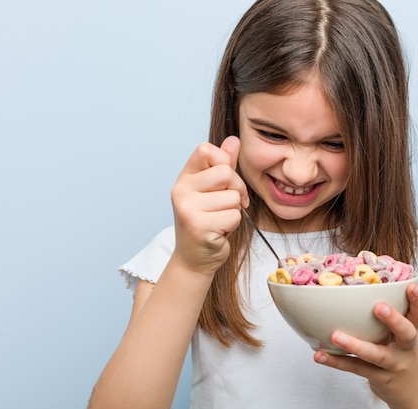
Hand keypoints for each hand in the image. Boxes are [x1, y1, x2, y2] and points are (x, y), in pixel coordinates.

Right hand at [171, 136, 248, 276]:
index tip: (225, 180)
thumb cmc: (206, 222)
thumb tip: (234, 140)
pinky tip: (219, 231)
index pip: (205, 149)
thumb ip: (223, 165)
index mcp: (184, 178)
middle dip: (236, 189)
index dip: (224, 161)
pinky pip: (234, 215)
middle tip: (228, 204)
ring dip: (234, 210)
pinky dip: (233, 225)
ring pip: (233, 197)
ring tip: (219, 220)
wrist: (194, 258)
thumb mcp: (213, 190)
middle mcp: (181, 190)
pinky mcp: (199, 226)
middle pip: (226, 173)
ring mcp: (188, 208)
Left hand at [313, 283, 417, 408]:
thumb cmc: (403, 355)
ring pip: (376, 354)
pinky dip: (337, 362)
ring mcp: (394, 364)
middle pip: (405, 333)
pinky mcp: (380, 378)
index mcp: (411, 332)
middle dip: (393, 319)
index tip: (411, 285)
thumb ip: (391, 316)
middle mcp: (406, 348)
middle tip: (379, 307)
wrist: (415, 396)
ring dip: (355, 345)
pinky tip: (320, 355)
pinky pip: (357, 368)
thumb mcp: (404, 336)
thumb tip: (361, 287)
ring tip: (335, 336)